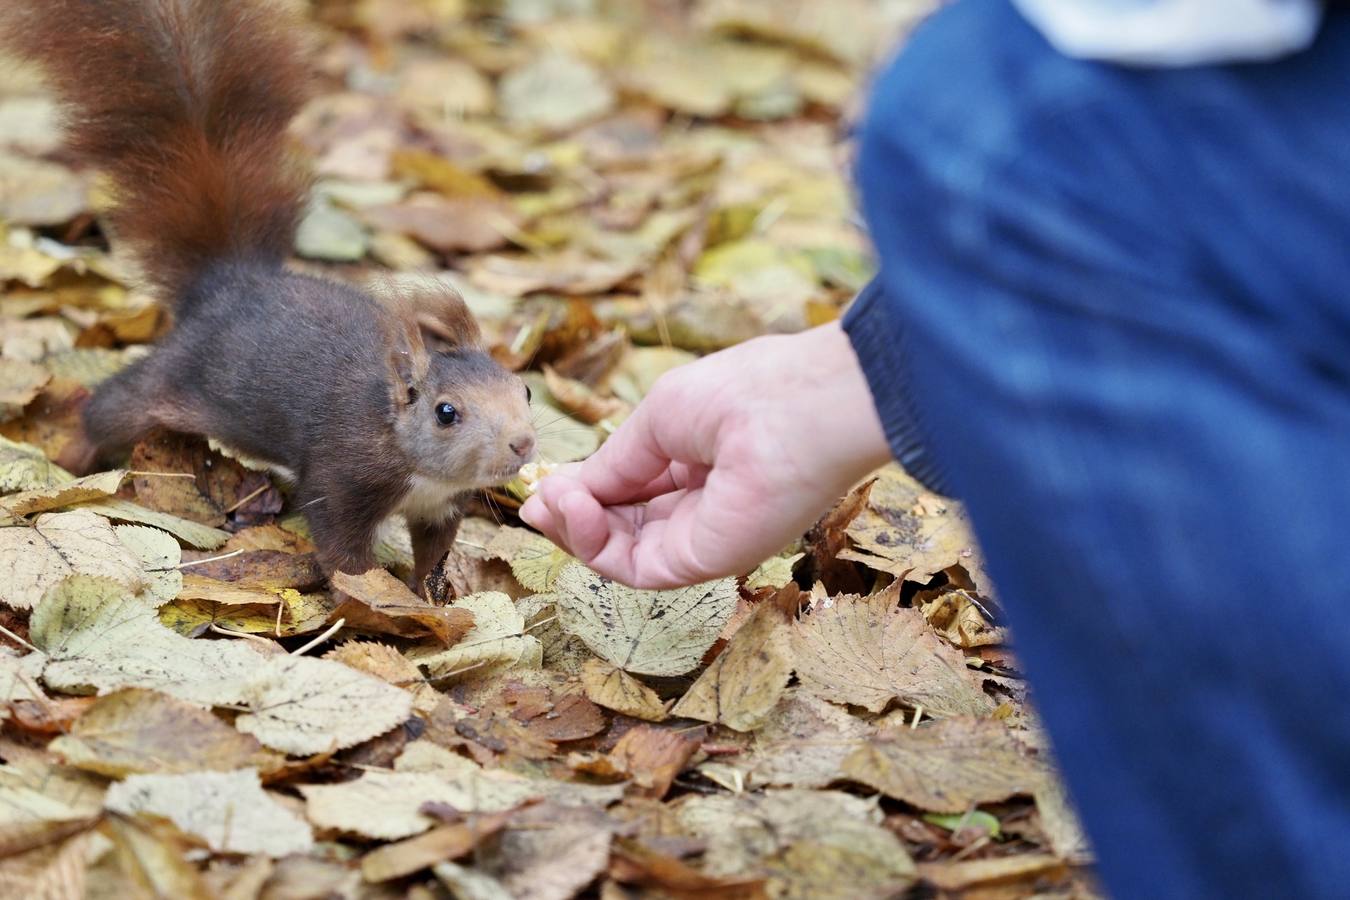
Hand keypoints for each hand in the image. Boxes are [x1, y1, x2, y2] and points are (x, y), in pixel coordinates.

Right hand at [520, 322, 891, 588]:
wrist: (799, 409)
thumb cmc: (739, 395)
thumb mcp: (656, 421)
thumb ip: (612, 465)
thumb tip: (559, 490)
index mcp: (698, 460)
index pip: (631, 490)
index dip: (584, 491)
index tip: (542, 485)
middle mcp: (702, 503)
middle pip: (621, 527)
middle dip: (573, 516)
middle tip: (536, 501)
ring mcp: (703, 537)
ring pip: (621, 552)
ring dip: (575, 529)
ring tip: (550, 501)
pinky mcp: (704, 563)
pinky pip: (634, 568)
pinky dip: (594, 544)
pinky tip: (576, 508)